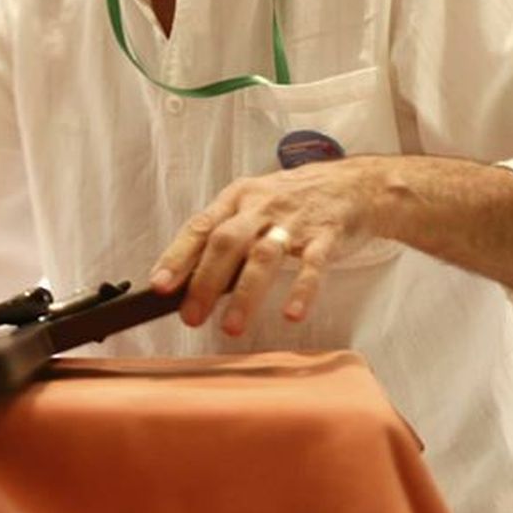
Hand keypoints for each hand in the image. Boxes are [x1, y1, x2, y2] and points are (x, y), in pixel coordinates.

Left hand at [149, 157, 383, 334]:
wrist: (353, 184)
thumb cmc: (290, 201)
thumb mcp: (252, 205)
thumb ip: (224, 237)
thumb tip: (187, 280)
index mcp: (237, 199)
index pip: (200, 227)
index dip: (177, 257)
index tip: (159, 286)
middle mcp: (261, 207)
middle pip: (227, 242)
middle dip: (205, 281)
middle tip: (191, 317)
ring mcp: (294, 221)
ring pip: (265, 255)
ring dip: (246, 294)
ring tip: (232, 328)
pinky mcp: (327, 235)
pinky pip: (314, 264)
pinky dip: (302, 289)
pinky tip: (291, 314)